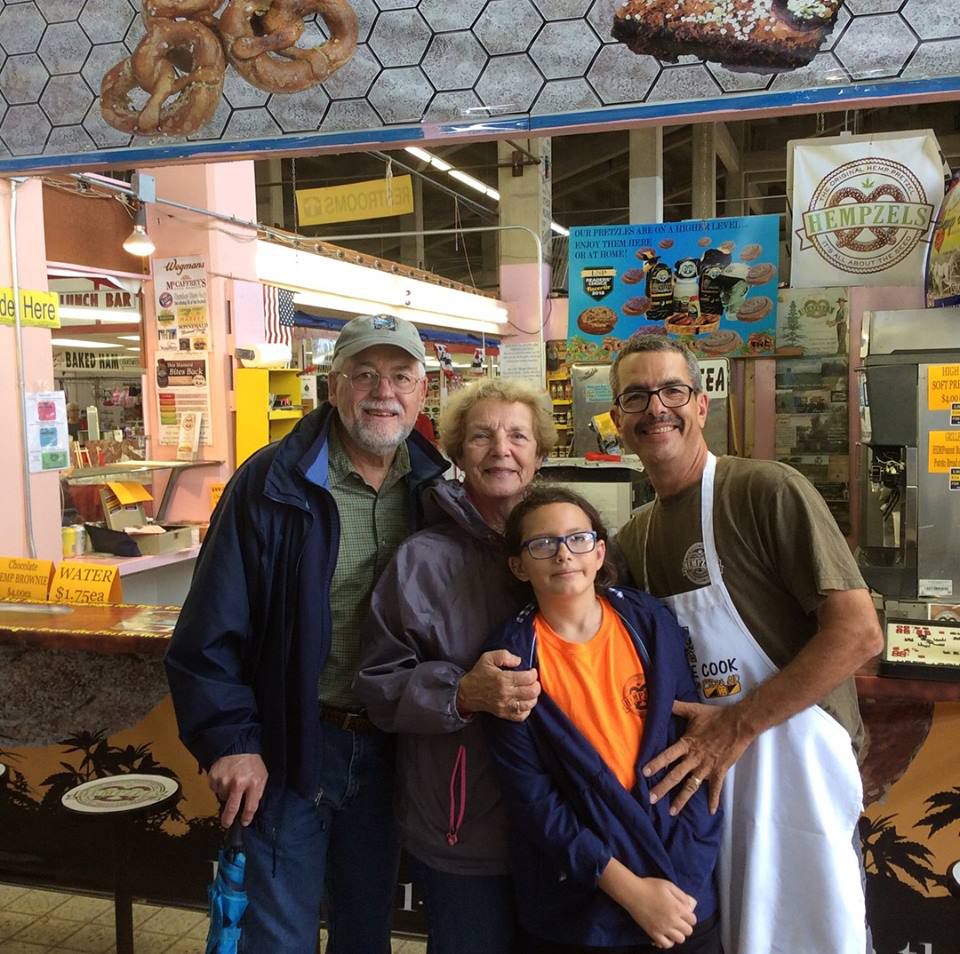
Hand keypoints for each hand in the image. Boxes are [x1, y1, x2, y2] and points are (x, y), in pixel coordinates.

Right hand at [208, 754, 267, 826]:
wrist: (238, 745)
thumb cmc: (252, 761)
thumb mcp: (262, 775)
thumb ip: (259, 791)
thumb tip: (251, 808)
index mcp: (253, 782)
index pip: (250, 807)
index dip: (247, 818)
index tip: (244, 822)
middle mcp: (238, 783)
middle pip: (231, 808)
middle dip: (228, 819)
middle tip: (227, 823)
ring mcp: (224, 780)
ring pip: (222, 797)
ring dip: (226, 795)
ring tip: (231, 783)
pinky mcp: (214, 776)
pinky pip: (215, 789)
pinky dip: (219, 787)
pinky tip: (225, 778)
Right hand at [456, 649, 540, 721]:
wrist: (467, 693)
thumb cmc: (479, 674)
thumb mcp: (488, 658)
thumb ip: (504, 655)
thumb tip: (519, 661)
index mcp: (503, 679)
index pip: (528, 678)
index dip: (534, 673)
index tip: (532, 671)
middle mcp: (505, 693)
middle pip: (532, 692)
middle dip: (536, 685)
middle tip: (533, 681)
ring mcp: (505, 706)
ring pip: (529, 704)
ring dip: (533, 696)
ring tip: (530, 690)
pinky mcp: (504, 714)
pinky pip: (522, 715)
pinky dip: (527, 709)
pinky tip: (524, 701)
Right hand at [621, 876, 696, 948]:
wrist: (633, 892)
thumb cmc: (650, 886)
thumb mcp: (668, 885)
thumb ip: (681, 895)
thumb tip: (689, 905)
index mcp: (677, 908)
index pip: (692, 920)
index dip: (690, 917)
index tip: (684, 914)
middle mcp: (672, 920)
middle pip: (688, 931)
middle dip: (686, 925)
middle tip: (679, 920)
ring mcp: (663, 928)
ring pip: (679, 939)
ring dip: (678, 934)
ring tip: (673, 928)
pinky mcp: (653, 933)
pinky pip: (666, 944)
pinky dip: (668, 941)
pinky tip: (666, 934)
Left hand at [643, 700, 754, 814]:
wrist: (738, 723)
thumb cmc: (715, 716)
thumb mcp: (693, 710)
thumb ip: (676, 707)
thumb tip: (661, 699)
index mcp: (686, 744)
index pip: (668, 755)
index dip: (656, 763)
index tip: (643, 772)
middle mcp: (694, 758)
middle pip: (676, 775)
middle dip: (663, 787)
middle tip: (651, 799)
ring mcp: (707, 767)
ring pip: (691, 786)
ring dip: (681, 799)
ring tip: (671, 811)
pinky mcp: (720, 771)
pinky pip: (716, 788)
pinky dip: (714, 800)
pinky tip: (712, 811)